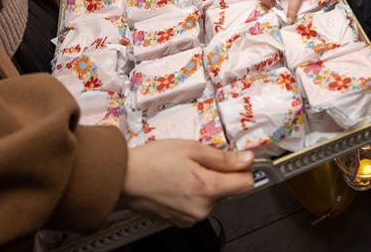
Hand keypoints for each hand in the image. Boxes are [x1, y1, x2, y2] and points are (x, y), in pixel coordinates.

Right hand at [119, 141, 254, 226]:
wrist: (123, 178)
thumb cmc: (152, 160)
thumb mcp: (192, 148)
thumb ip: (223, 158)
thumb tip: (247, 159)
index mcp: (208, 188)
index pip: (247, 184)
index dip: (244, 168)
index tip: (240, 160)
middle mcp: (202, 208)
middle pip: (228, 190)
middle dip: (218, 175)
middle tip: (197, 160)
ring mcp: (191, 218)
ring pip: (211, 198)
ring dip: (204, 185)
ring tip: (183, 171)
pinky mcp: (180, 221)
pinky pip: (197, 206)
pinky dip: (192, 195)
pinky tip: (176, 182)